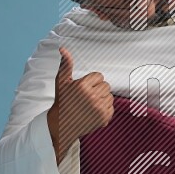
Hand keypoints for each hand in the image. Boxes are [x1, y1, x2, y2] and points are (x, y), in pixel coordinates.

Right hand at [47, 46, 113, 163]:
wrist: (62, 125)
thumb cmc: (62, 101)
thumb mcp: (62, 82)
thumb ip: (66, 65)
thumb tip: (63, 48)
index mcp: (83, 86)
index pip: (99, 76)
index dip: (91, 82)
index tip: (83, 89)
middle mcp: (92, 97)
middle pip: (106, 85)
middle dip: (97, 89)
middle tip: (86, 97)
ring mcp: (99, 109)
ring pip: (110, 96)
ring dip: (102, 98)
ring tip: (89, 104)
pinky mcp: (104, 118)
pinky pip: (112, 107)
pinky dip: (105, 108)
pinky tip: (93, 111)